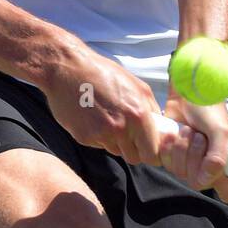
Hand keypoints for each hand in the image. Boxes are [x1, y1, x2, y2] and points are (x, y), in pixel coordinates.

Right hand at [42, 43, 197, 168]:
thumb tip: (160, 127)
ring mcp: (101, 135)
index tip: (148, 148)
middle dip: (133, 149)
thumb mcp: (136, 85)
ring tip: (107, 119)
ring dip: (115, 142)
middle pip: (134, 157)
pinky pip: (98, 145)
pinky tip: (93, 118)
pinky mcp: (84, 138)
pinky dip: (98, 136)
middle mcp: (120, 128)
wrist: (67, 69)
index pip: (152, 152)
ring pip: (116, 151)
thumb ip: (151, 109)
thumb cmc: (103, 73)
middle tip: (128, 135)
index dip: (151, 152)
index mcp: (138, 115)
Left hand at [159, 92, 227, 204]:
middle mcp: (212, 166)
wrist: (186, 93)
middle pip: (200, 183)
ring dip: (183, 149)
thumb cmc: (209, 108)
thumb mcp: (221, 130)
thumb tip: (206, 179)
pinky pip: (167, 164)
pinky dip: (170, 147)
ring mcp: (192, 162)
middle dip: (196, 157)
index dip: (221, 183)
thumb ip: (218, 157)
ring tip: (188, 131)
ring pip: (181, 173)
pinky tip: (175, 133)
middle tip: (200, 137)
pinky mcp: (174, 156)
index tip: (215, 167)